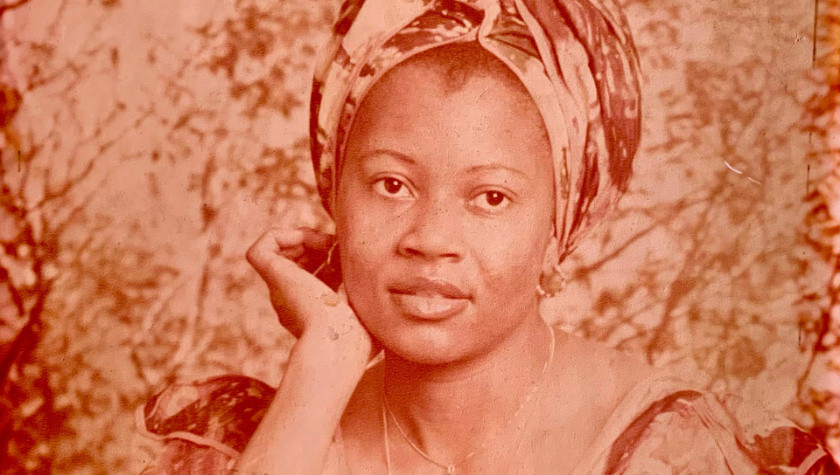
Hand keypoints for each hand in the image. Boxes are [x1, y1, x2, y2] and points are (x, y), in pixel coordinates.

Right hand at [246, 228, 365, 343]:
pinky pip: (262, 248)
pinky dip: (283, 234)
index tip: (348, 259)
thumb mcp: (369, 310)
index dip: (328, 260)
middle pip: (297, 262)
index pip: (312, 276)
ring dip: (303, 238)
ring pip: (279, 253)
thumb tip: (376, 270)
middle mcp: (290, 301)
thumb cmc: (361, 337)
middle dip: (316, 247)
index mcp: (311, 312)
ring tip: (326, 242)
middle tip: (338, 247)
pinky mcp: (271, 276)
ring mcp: (279, 289)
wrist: (338, 343)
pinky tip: (308, 239)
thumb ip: (371, 295)